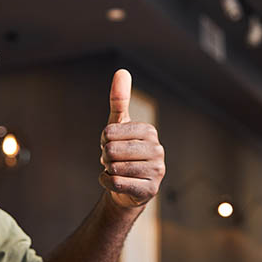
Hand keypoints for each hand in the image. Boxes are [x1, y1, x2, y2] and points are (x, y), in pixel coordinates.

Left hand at [99, 69, 164, 208]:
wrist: (128, 186)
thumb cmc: (123, 152)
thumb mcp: (119, 125)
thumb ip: (119, 99)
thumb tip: (122, 71)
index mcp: (149, 131)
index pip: (110, 132)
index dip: (104, 139)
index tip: (111, 143)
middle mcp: (157, 150)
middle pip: (112, 151)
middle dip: (105, 156)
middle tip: (113, 159)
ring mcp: (157, 171)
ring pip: (114, 168)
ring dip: (107, 170)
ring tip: (117, 170)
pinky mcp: (150, 190)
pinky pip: (116, 183)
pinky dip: (106, 182)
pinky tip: (115, 181)